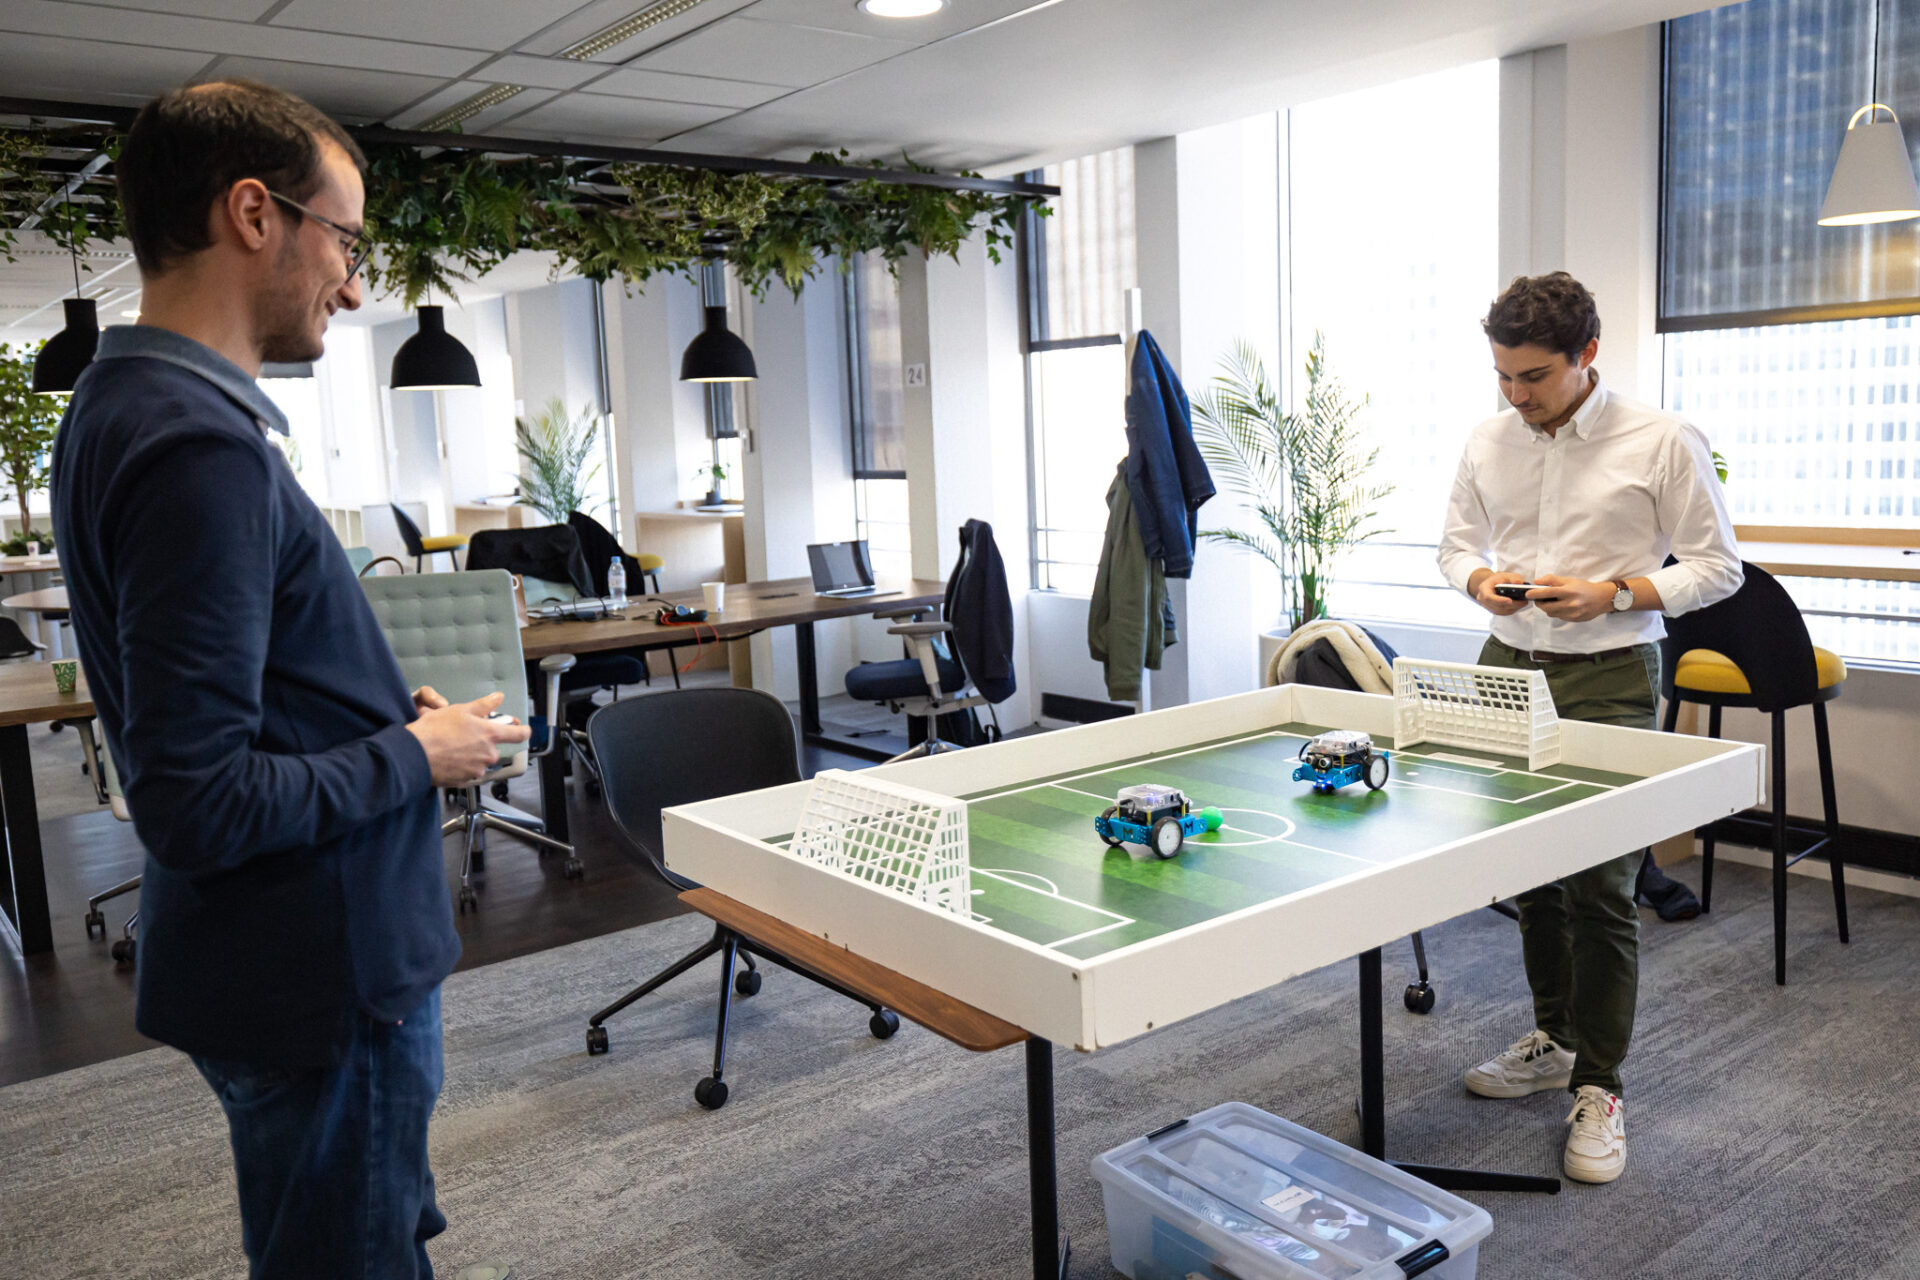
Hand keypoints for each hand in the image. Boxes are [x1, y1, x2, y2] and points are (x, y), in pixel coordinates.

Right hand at [405, 691, 531, 786]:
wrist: (414, 755)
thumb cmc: (434, 731)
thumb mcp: (460, 710)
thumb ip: (483, 705)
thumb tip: (498, 697)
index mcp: (491, 735)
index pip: (519, 734)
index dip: (523, 731)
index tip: (523, 729)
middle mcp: (488, 754)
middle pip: (494, 748)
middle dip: (484, 743)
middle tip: (466, 735)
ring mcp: (477, 770)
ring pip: (481, 760)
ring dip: (472, 754)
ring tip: (453, 746)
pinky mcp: (466, 781)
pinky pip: (469, 772)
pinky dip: (462, 765)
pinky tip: (449, 758)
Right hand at [1470, 570, 1530, 615]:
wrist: (1491, 584)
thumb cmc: (1498, 579)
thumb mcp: (1505, 575)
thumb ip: (1513, 578)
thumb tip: (1519, 583)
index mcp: (1483, 589)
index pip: (1489, 597)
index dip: (1499, 600)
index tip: (1510, 600)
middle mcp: (1482, 599)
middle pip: (1496, 606)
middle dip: (1511, 605)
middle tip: (1523, 602)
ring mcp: (1486, 606)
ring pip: (1500, 610)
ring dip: (1513, 608)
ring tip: (1523, 603)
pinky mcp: (1492, 610)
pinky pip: (1502, 612)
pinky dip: (1511, 610)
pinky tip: (1519, 606)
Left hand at [1530, 574, 1614, 621]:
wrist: (1603, 598)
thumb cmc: (1584, 587)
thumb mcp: (1570, 580)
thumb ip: (1553, 580)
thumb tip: (1537, 582)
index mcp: (1569, 591)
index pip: (1548, 592)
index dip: (1536, 594)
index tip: (1528, 594)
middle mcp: (1571, 603)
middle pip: (1548, 607)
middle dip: (1539, 603)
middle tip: (1538, 599)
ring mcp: (1573, 613)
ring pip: (1552, 613)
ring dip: (1547, 608)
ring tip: (1550, 602)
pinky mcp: (1575, 619)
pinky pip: (1560, 617)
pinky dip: (1556, 612)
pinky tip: (1560, 607)